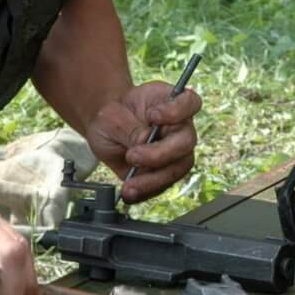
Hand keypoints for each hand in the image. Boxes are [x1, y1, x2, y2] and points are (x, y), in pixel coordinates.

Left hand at [87, 79, 200, 201]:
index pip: (190, 102)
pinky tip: (130, 192)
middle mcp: (179, 127)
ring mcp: (175, 151)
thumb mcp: (111, 115)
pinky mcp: (165, 172)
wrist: (105, 130)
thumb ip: (127, 125)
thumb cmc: (113, 116)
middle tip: (134, 156)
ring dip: (154, 179)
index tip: (153, 115)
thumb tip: (144, 141)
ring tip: (130, 184)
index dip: (177, 110)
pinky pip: (164, 185)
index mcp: (170, 102)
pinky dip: (146, 191)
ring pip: (179, 168)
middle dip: (161, 153)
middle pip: (186, 142)